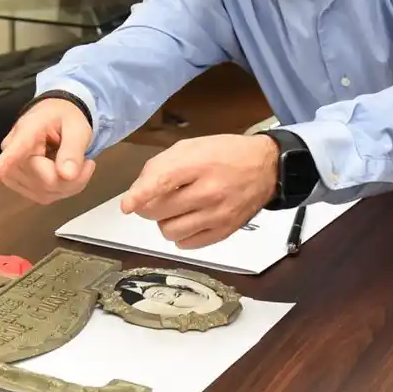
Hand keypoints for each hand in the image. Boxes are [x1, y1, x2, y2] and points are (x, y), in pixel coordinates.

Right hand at [0, 98, 95, 203]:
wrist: (53, 117)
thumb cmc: (65, 118)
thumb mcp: (77, 127)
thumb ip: (74, 149)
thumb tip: (67, 175)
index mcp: (27, 131)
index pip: (15, 150)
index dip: (3, 164)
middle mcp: (12, 152)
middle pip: (44, 181)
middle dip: (72, 178)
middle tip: (87, 162)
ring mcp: (12, 172)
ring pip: (45, 193)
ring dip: (69, 185)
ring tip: (77, 165)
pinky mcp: (18, 185)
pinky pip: (44, 196)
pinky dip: (62, 190)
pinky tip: (66, 174)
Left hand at [119, 134, 279, 247]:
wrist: (266, 166)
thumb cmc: (224, 153)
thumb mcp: (190, 147)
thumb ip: (160, 166)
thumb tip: (137, 193)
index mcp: (199, 164)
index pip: (163, 181)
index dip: (140, 195)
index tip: (126, 205)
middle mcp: (209, 191)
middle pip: (159, 211)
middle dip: (148, 206)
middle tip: (156, 198)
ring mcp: (218, 215)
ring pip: (170, 231)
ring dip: (164, 222)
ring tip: (175, 209)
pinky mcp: (225, 231)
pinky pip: (187, 244)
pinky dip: (180, 235)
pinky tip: (188, 220)